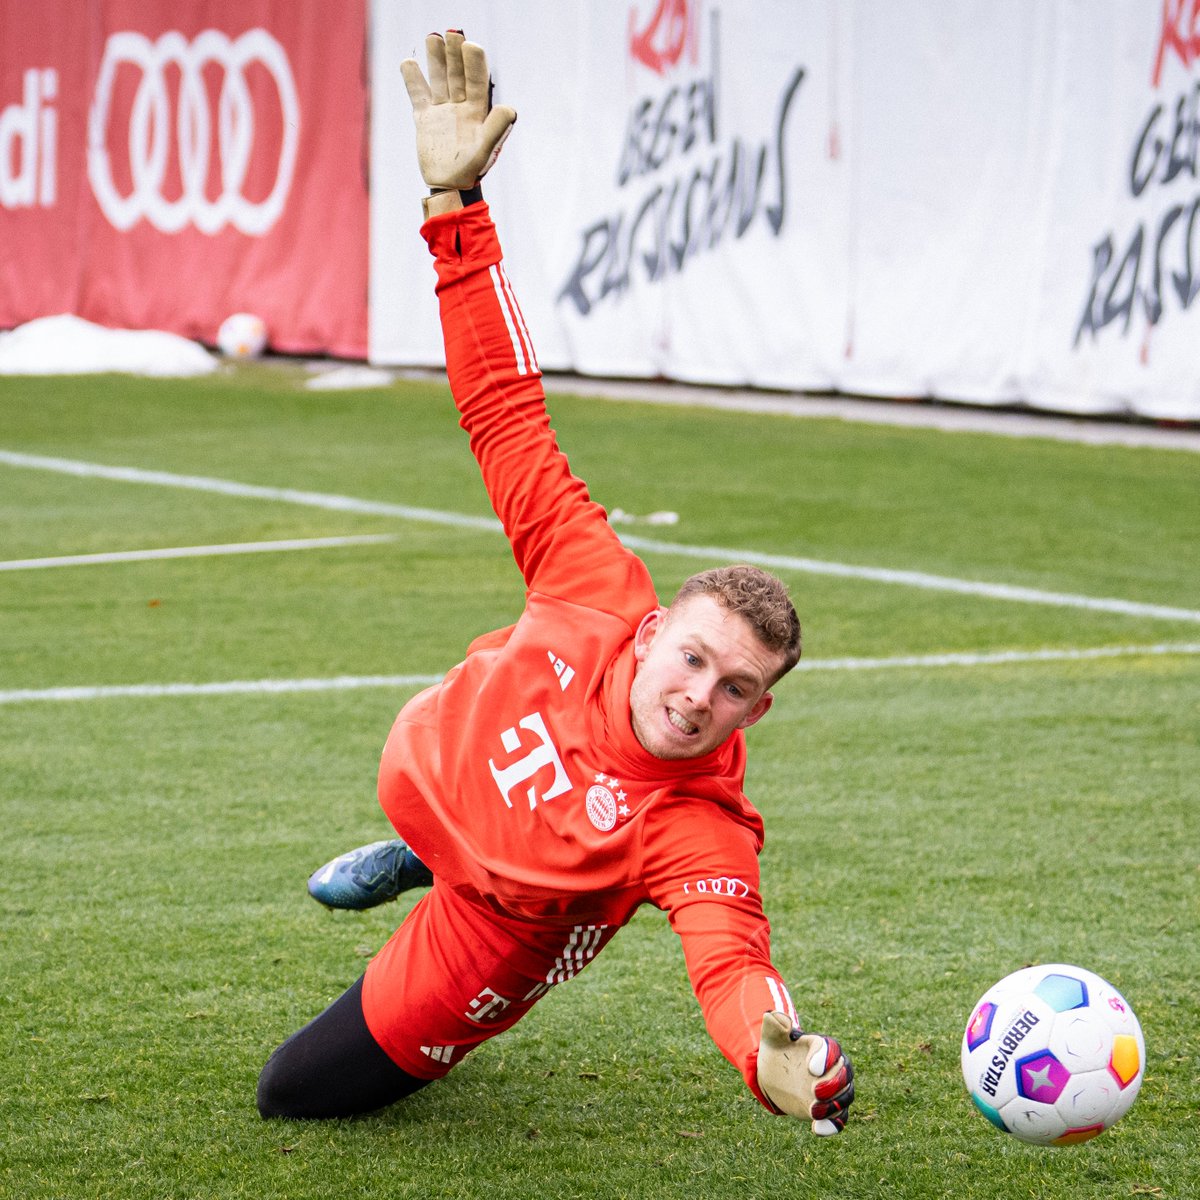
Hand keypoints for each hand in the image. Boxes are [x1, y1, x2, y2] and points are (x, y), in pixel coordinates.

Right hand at [400, 30, 516, 190]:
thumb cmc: (470, 170)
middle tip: (451, 33)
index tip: (470, 44)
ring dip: (436, 60)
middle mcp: (461, 107)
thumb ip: (496, 129)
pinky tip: (408, 63)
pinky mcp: (425, 119)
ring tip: (432, 37)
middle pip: (457, 75)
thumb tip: (511, 109)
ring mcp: (442, 112)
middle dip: (454, 54)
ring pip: (439, 80)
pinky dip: (413, 80)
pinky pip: (418, 95)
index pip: (477, 81)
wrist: (449, 186)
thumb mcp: (485, 149)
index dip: (474, 63)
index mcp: (477, 112)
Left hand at [756, 1011, 854, 1134]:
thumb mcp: (772, 1037)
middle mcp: (834, 1066)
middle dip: (833, 1084)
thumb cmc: (777, 1050)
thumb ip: (774, 1025)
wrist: (777, 1073)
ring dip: (833, 1106)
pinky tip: (817, 1130)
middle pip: (845, 1074)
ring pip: (845, 1097)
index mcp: (822, 1046)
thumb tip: (773, 1016)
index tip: (811, 1069)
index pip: (832, 1049)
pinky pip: (840, 1118)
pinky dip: (832, 1125)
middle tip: (814, 1092)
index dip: (825, 1058)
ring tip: (812, 1112)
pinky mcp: (830, 1108)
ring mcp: (834, 1088)